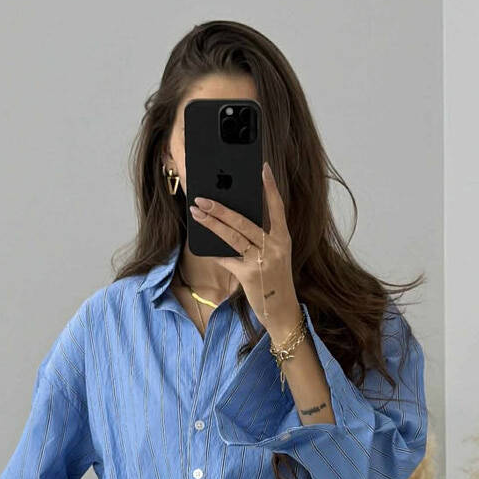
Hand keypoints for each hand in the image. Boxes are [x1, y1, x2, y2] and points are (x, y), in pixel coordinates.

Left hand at [189, 162, 300, 334]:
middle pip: (244, 221)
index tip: (263, 168)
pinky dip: (215, 253)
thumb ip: (259, 239)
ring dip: (211, 223)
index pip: (277, 207)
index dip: (270, 187)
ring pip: (232, 237)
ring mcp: (262, 261)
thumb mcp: (273, 255)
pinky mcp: (249, 275)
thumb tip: (231, 220)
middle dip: (220, 208)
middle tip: (202, 198)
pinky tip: (203, 245)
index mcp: (283, 238)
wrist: (282, 309)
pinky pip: (227, 259)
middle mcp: (275, 247)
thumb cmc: (274, 279)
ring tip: (196, 213)